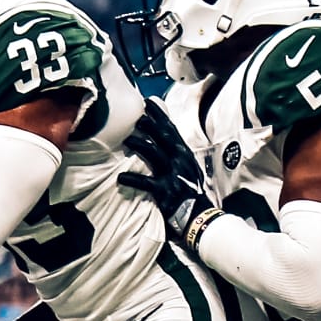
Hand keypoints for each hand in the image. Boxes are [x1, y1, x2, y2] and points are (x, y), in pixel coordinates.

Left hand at [117, 99, 221, 249]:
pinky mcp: (165, 190)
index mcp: (185, 154)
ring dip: (140, 145)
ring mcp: (173, 175)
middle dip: (150, 124)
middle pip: (164, 137)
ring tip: (126, 140)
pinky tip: (119, 178)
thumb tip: (163, 143)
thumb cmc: (191, 194)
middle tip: (137, 115)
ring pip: (155, 154)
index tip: (148, 102)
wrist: (200, 217)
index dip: (159, 115)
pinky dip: (132, 179)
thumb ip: (176, 156)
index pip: (172, 130)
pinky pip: (145, 182)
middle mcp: (181, 160)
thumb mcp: (188, 170)